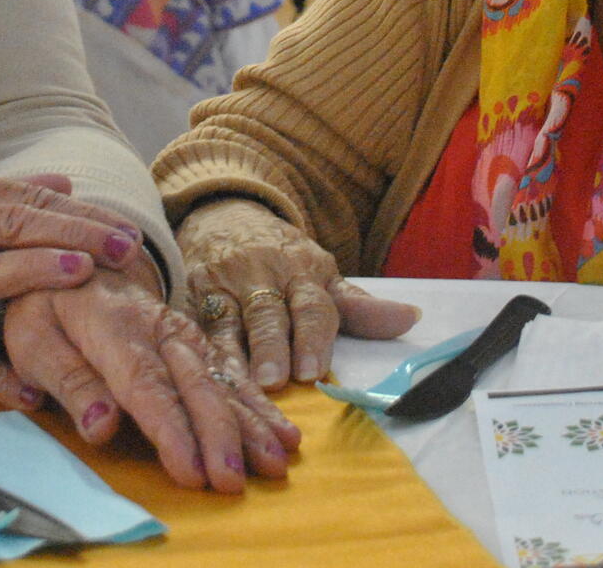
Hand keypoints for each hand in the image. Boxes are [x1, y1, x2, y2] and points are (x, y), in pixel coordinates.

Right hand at [0, 172, 143, 408]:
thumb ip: (2, 194)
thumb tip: (65, 183)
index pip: (27, 200)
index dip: (79, 213)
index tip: (124, 226)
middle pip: (16, 226)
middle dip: (74, 235)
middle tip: (124, 247)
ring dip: (35, 275)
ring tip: (83, 280)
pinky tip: (30, 391)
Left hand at [4, 267, 301, 492]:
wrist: (73, 255)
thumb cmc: (45, 306)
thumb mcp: (33, 339)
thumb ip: (68, 382)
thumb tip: (101, 426)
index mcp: (112, 327)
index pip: (145, 384)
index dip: (171, 430)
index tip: (192, 472)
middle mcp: (158, 329)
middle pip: (194, 384)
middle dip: (218, 435)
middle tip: (233, 483)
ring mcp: (183, 334)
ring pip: (221, 379)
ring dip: (250, 422)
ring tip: (276, 461)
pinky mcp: (197, 341)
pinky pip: (231, 372)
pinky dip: (259, 405)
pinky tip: (282, 433)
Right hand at [176, 197, 418, 389]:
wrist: (223, 214)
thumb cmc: (282, 257)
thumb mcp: (321, 274)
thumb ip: (360, 306)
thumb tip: (412, 319)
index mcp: (301, 270)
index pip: (311, 305)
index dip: (313, 338)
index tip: (314, 371)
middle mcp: (261, 276)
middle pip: (268, 316)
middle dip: (273, 347)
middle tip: (277, 380)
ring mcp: (222, 285)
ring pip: (228, 326)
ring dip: (235, 359)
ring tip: (241, 387)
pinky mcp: (190, 297)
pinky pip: (195, 330)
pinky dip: (199, 356)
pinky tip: (200, 381)